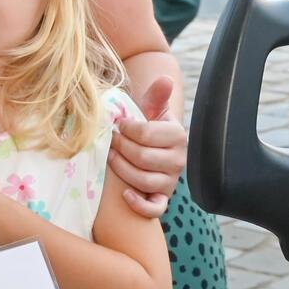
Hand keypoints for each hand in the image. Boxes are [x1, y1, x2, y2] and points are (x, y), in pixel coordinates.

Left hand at [109, 76, 184, 218]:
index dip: (126, 129)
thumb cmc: (147, 127)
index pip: (146, 133)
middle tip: (109, 141)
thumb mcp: (152, 110)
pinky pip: (155, 209)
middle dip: (120, 148)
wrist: (150, 148)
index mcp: (177, 135)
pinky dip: (140, 205)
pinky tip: (125, 195)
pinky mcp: (163, 198)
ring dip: (122, 170)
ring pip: (145, 180)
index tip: (117, 125)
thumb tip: (165, 79)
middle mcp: (178, 160)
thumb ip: (156, 95)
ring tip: (110, 158)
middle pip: (142, 157)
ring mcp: (171, 181)